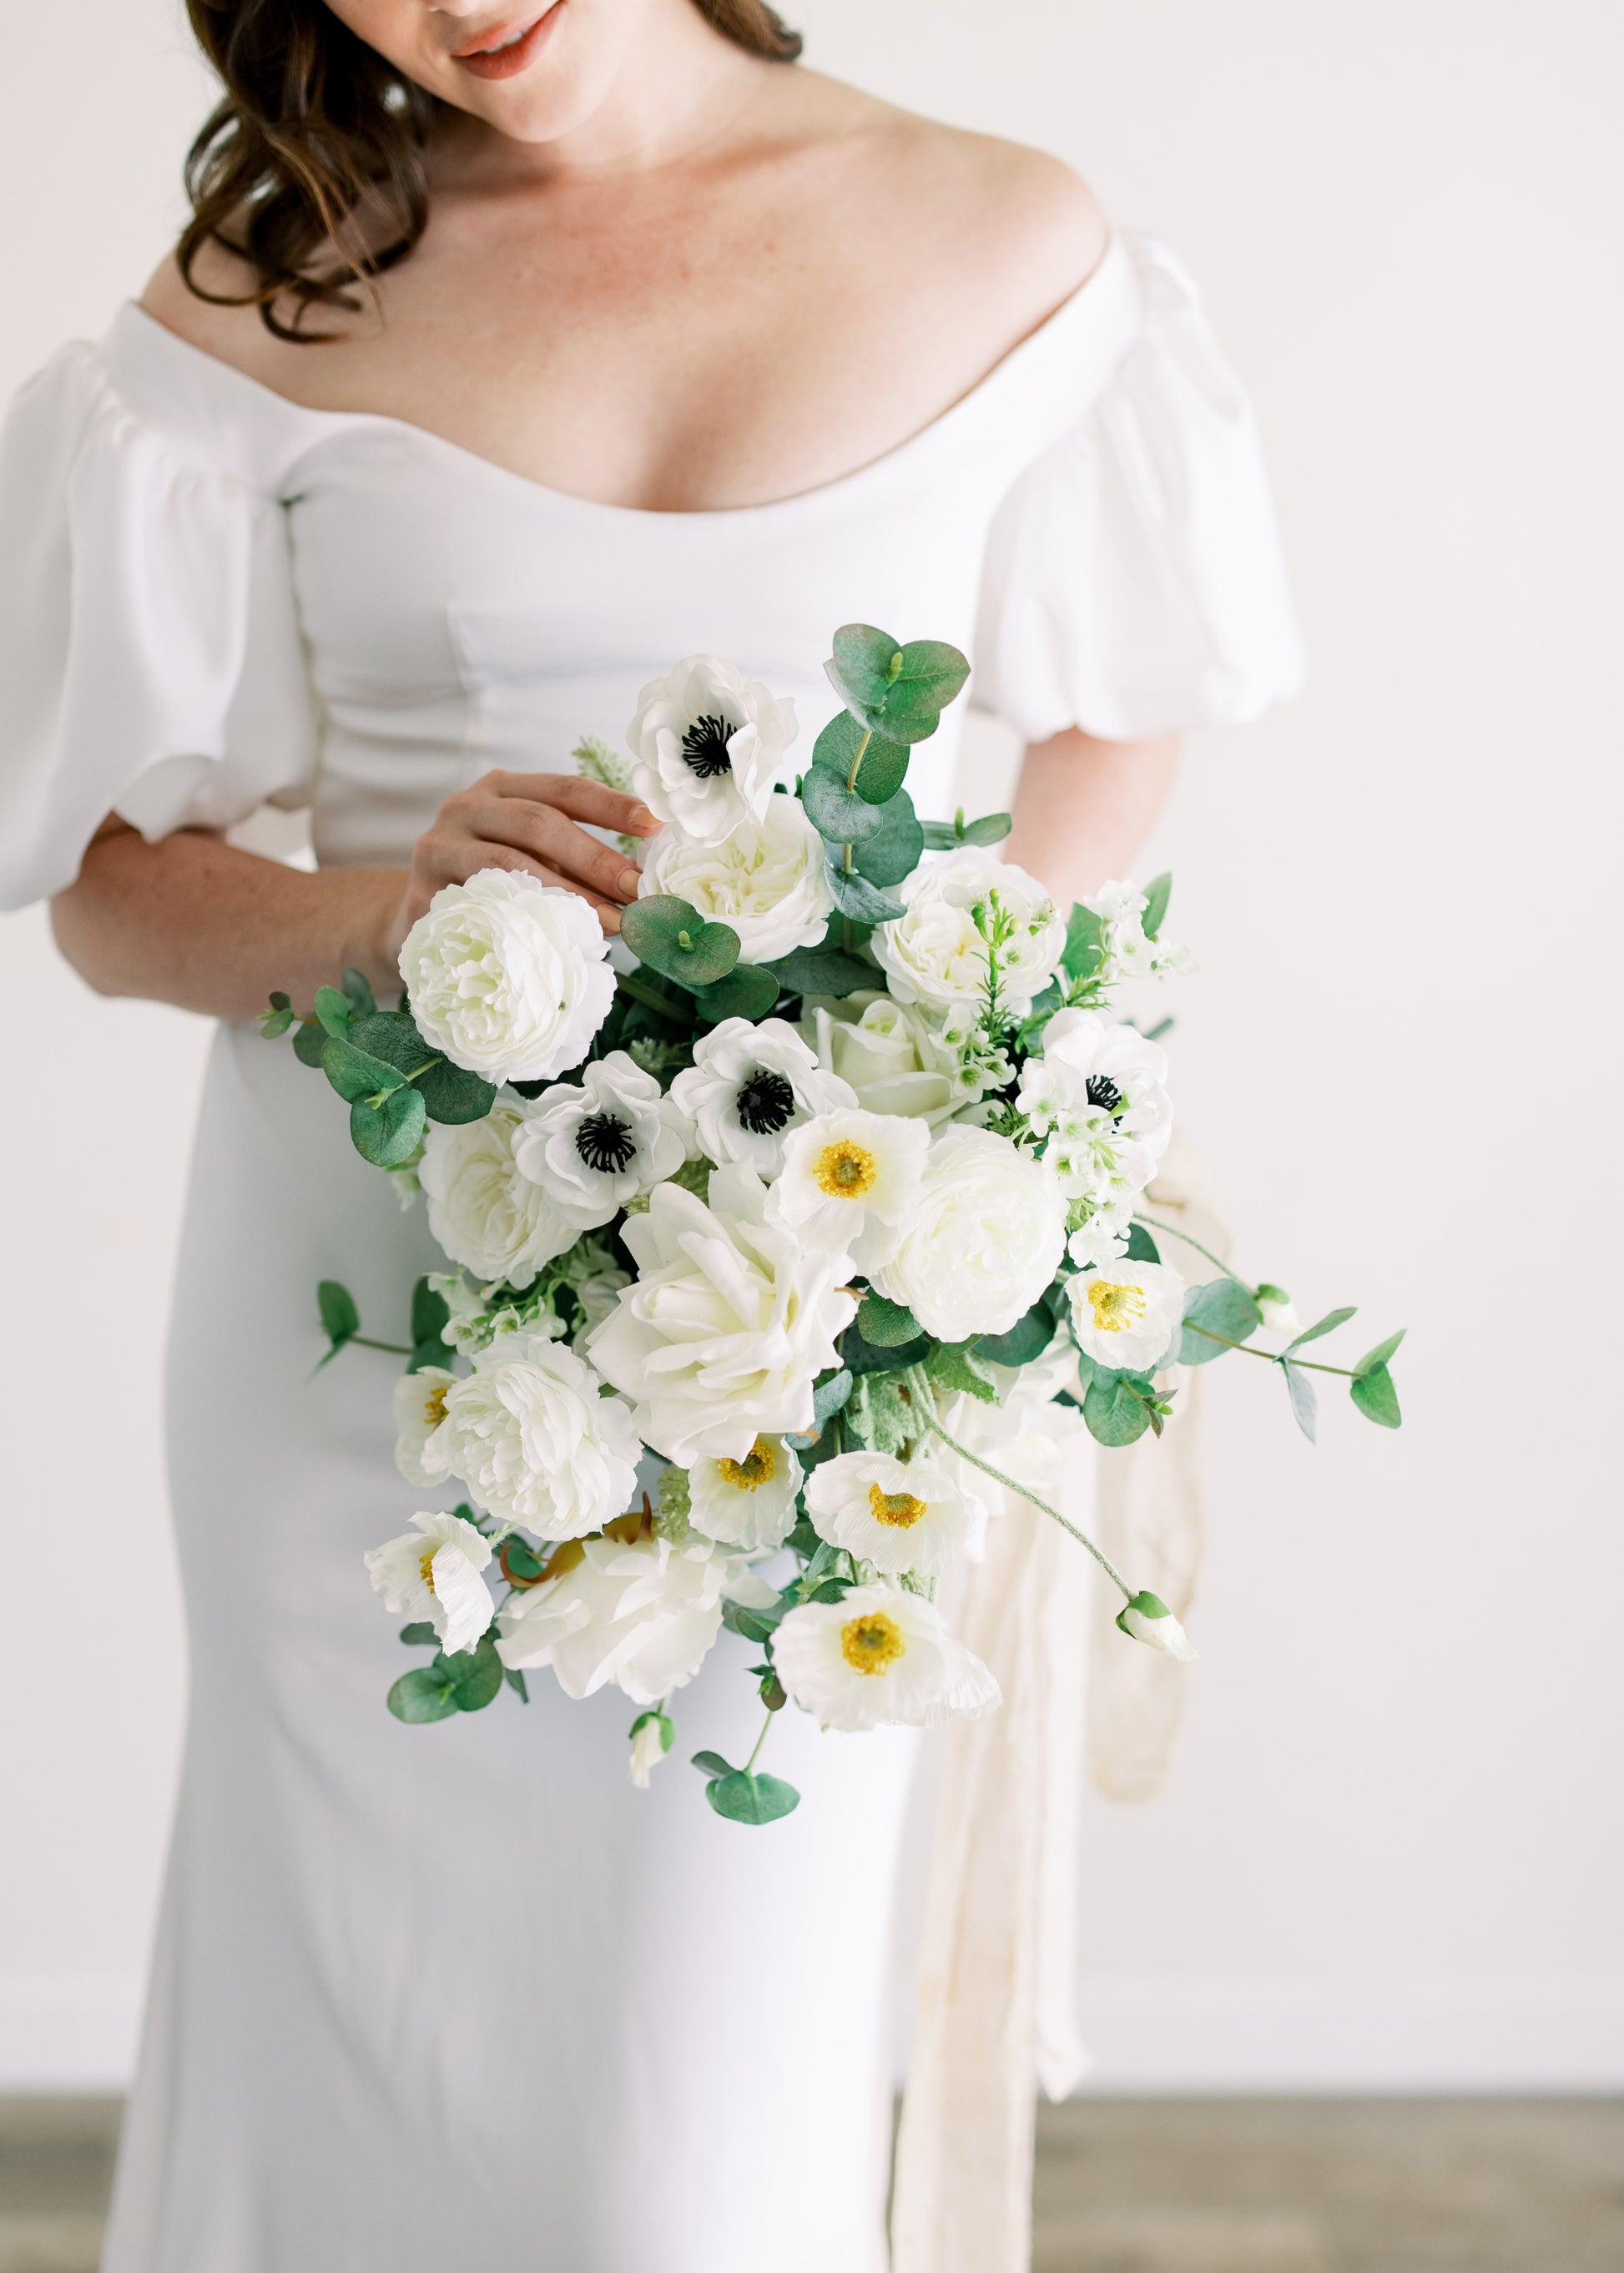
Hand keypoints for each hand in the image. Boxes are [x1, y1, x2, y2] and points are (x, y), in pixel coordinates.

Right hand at [387, 770, 660, 955]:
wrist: (417, 921)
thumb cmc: (492, 886)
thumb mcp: (533, 860)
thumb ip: (576, 862)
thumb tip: (644, 884)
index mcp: (503, 789)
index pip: (564, 788)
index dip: (611, 806)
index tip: (656, 825)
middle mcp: (467, 806)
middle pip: (538, 822)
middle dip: (594, 856)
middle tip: (637, 889)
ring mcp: (438, 845)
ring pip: (509, 863)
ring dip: (567, 895)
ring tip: (612, 922)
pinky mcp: (420, 891)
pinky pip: (479, 904)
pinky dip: (522, 921)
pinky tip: (556, 939)